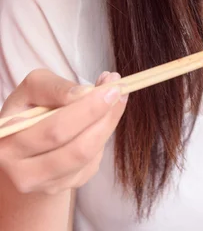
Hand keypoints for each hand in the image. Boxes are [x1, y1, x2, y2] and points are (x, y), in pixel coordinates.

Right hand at [0, 69, 127, 194]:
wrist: (21, 147)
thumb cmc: (27, 110)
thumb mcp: (32, 90)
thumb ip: (55, 87)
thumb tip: (86, 93)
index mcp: (9, 144)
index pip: (55, 130)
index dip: (87, 109)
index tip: (110, 86)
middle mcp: (22, 172)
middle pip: (76, 150)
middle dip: (104, 117)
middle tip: (120, 90)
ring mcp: (44, 185)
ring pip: (87, 158)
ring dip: (108, 125)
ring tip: (117, 99)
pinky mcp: (62, 188)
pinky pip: (91, 163)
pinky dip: (102, 137)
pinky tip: (101, 119)